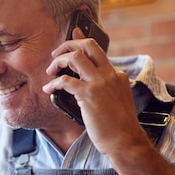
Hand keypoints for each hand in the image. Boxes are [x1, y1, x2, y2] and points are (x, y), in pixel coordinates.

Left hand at [42, 27, 147, 155]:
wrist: (125, 141)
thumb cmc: (118, 126)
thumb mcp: (116, 100)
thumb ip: (104, 87)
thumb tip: (84, 82)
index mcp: (116, 75)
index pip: (97, 51)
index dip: (82, 41)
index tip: (73, 33)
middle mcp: (109, 74)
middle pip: (88, 45)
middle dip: (68, 44)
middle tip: (56, 53)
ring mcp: (100, 83)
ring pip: (75, 57)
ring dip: (58, 61)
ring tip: (50, 71)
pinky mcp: (89, 95)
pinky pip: (65, 81)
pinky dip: (53, 83)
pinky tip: (48, 90)